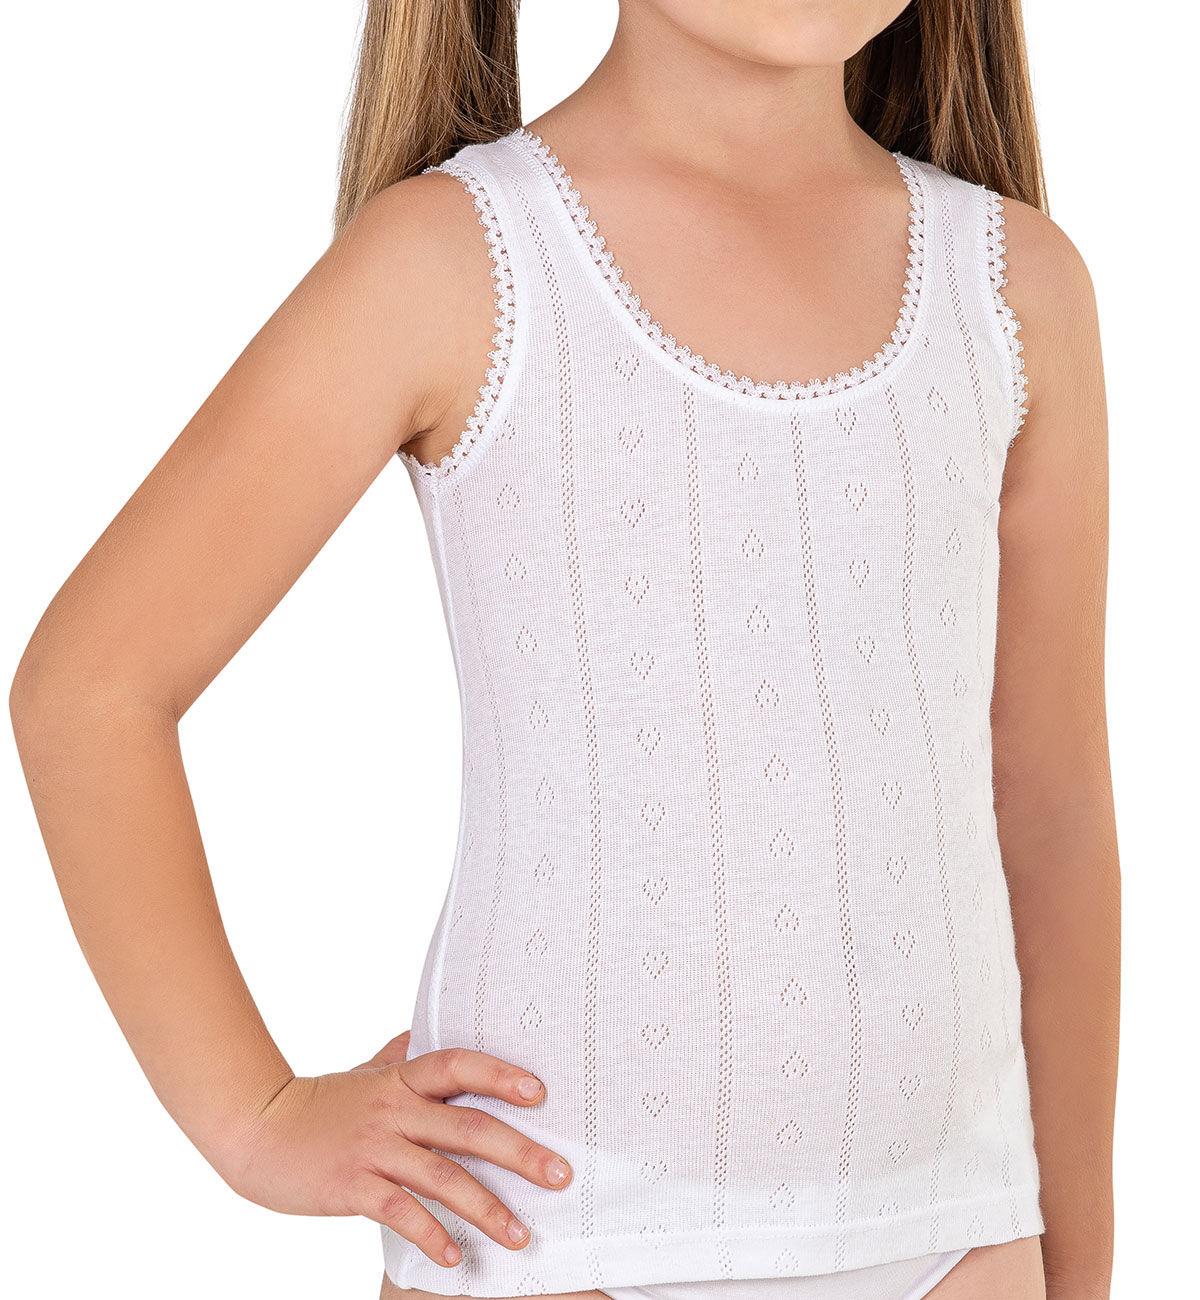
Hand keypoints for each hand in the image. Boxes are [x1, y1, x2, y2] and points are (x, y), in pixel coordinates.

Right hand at [217, 1031, 572, 1269]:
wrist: (255, 1127)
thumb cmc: (318, 1101)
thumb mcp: (364, 1070)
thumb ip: (398, 1055)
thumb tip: (423, 1034)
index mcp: (401, 1078)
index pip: (460, 1064)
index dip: (500, 1073)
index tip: (541, 1092)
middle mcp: (394, 1109)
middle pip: (468, 1126)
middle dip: (521, 1152)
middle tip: (561, 1175)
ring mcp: (374, 1147)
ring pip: (443, 1176)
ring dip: (488, 1208)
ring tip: (522, 1235)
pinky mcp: (352, 1185)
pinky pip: (401, 1212)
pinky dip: (432, 1235)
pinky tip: (456, 1257)